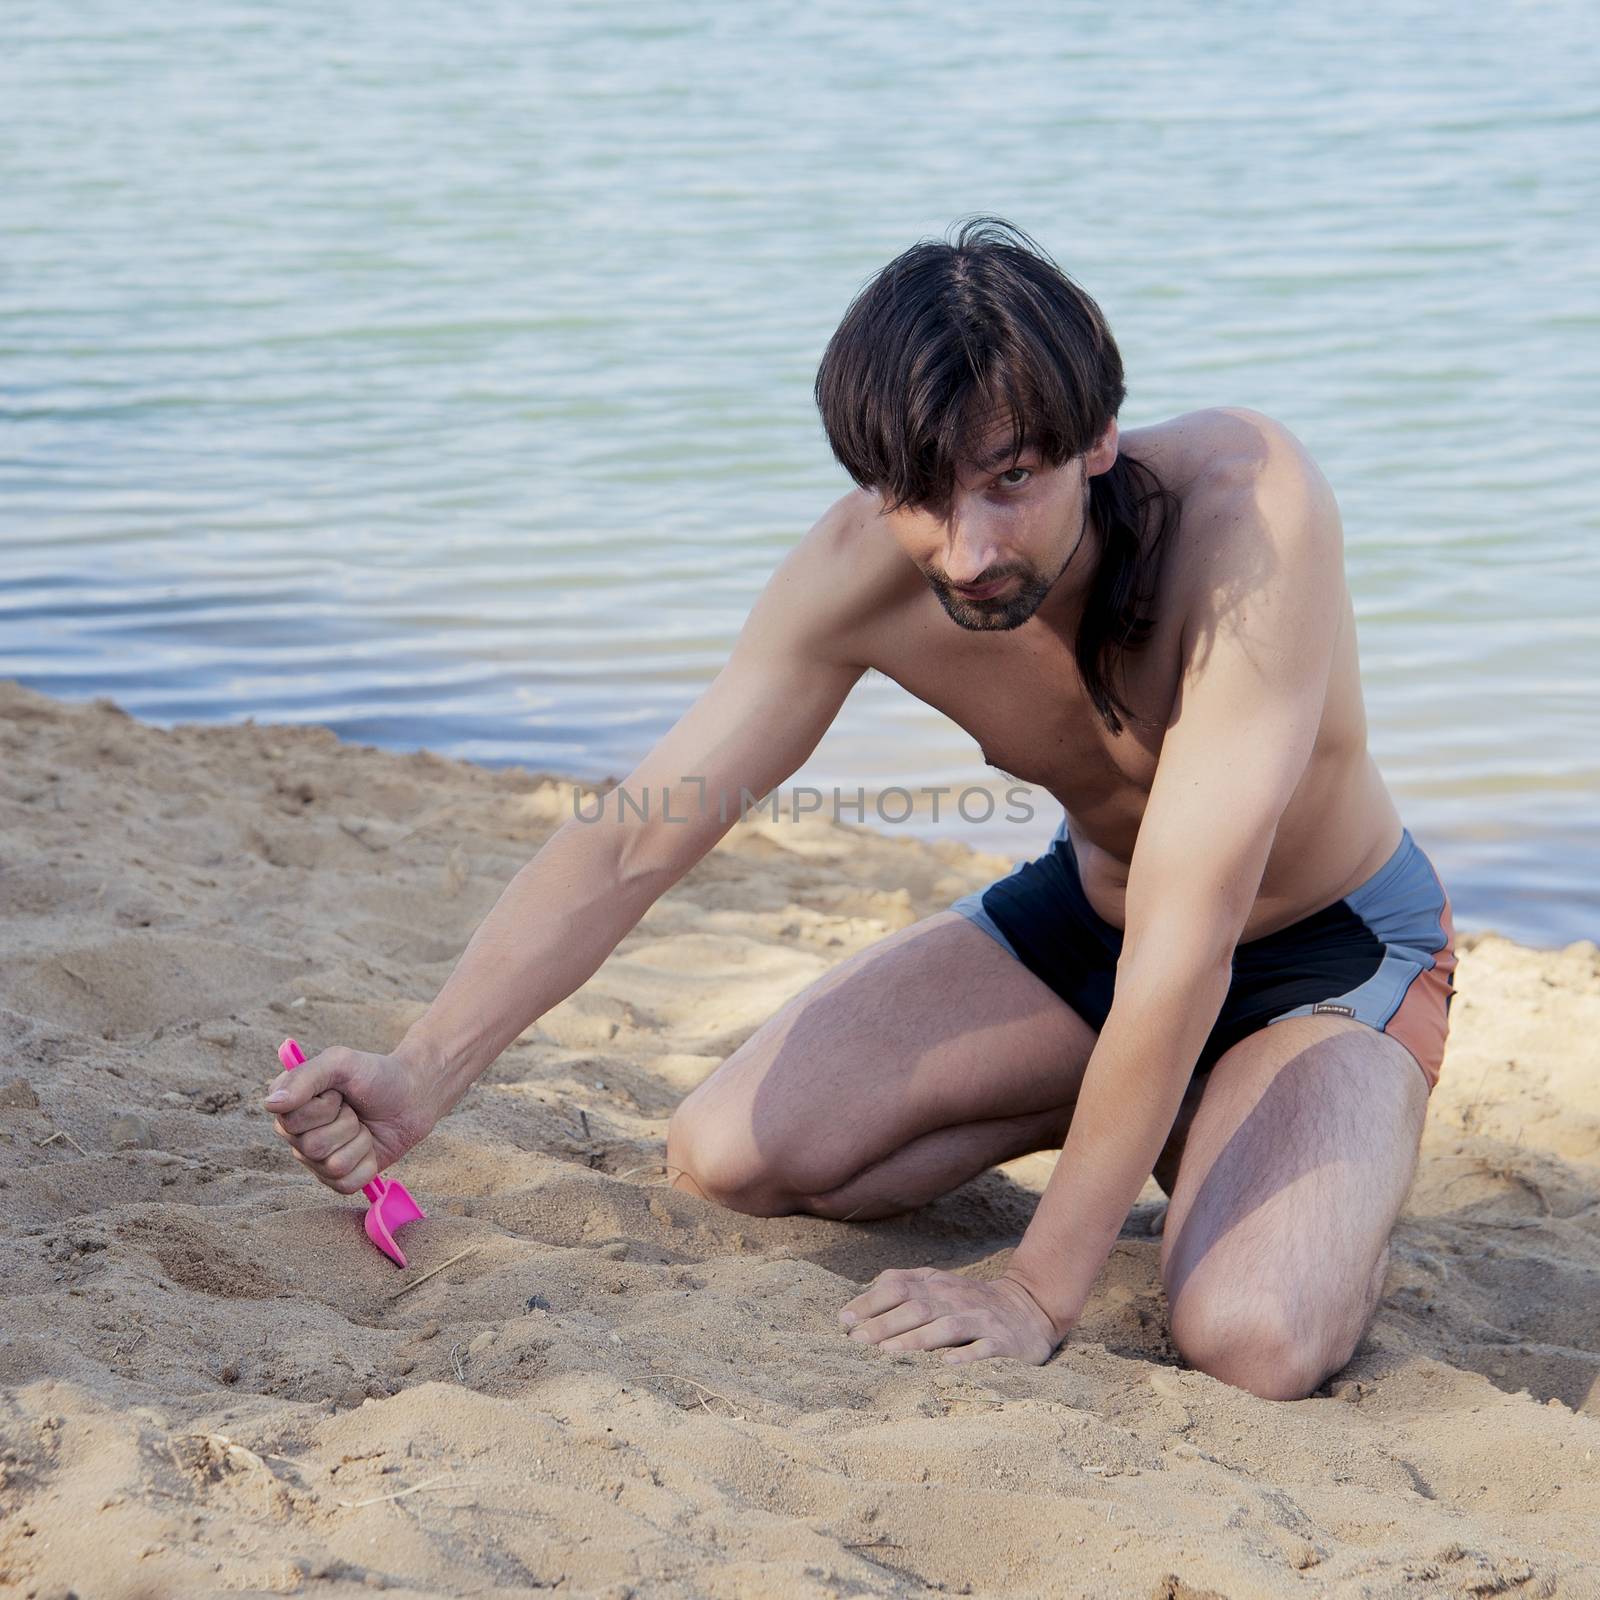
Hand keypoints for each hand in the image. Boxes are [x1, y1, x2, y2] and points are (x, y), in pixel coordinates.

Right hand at [262, 1044, 437, 1194]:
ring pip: (333, 1166)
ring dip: (360, 1142)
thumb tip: (271, 1104)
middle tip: (354, 1109)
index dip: (324, 1107)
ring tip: (364, 1125)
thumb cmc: (374, 1075)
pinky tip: (370, 1147)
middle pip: (313, 1147)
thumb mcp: (341, 1062)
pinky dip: (367, 1164)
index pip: (291, 1121)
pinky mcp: (338, 1178)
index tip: (338, 1092)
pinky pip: (346, 1184)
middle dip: (346, 1123)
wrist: (412, 1095)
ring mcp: (316, 1159)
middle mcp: (296, 1135)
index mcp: (289, 1106)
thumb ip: (305, 1076)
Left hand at [837, 1266, 1068, 1365]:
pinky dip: (965, 1355)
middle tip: (857, 1342)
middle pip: (916, 1307)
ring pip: (945, 1327)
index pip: (898, 1286)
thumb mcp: (937, 1287)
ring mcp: (979, 1318)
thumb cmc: (968, 1302)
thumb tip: (857, 1305)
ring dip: (915, 1340)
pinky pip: (983, 1348)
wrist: (1029, 1307)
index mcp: (935, 1283)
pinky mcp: (1003, 1341)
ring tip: (888, 1355)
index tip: (844, 1320)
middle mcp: (955, 1297)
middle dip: (884, 1325)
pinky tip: (946, 1364)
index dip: (870, 1301)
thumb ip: (902, 1289)